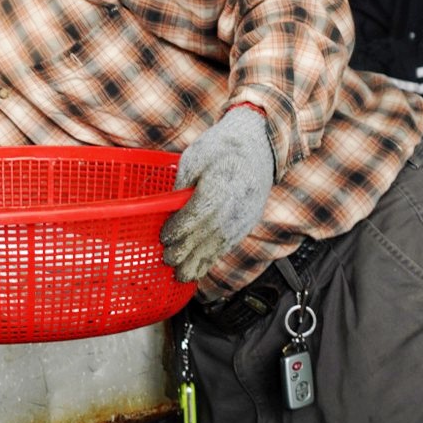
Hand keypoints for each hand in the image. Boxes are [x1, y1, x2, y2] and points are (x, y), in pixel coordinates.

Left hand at [161, 107, 274, 282]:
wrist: (258, 147)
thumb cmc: (220, 149)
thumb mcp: (195, 159)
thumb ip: (182, 185)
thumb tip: (166, 209)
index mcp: (222, 183)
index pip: (200, 211)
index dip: (181, 227)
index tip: (164, 237)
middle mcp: (236, 203)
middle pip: (210, 232)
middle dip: (187, 250)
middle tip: (167, 260)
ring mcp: (245, 215)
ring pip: (220, 243)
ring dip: (199, 261)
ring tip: (181, 275)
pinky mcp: (248, 222)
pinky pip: (228, 244)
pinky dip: (212, 258)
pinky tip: (198, 269)